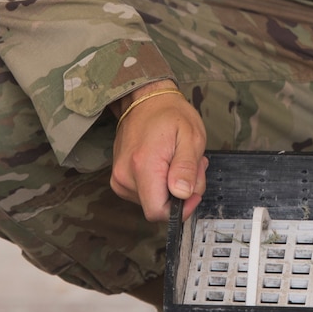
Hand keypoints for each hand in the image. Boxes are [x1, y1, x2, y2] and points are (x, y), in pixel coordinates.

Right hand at [108, 82, 207, 220]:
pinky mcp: (119, 178)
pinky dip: (160, 183)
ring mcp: (119, 178)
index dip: (180, 209)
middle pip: (157, 206)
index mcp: (143, 166)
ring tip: (179, 160)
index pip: (157, 212)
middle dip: (180, 194)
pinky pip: (144, 193)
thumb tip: (182, 194)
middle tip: (192, 167)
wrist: (144, 99)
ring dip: (172, 187)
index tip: (192, 191)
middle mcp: (125, 176)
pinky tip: (168, 164)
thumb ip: (186, 167)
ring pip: (152, 201)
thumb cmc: (170, 114)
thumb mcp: (190, 136)